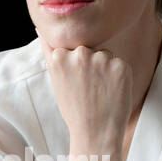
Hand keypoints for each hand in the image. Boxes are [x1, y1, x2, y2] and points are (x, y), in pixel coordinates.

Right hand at [38, 33, 131, 148]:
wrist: (95, 133)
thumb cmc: (74, 108)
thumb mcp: (55, 79)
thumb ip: (49, 50)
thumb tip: (41, 27)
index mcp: (60, 55)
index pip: (72, 48)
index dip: (75, 67)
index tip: (76, 83)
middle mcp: (80, 53)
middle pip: (89, 49)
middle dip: (90, 65)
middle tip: (88, 90)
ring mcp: (101, 58)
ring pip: (105, 55)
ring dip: (105, 69)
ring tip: (99, 92)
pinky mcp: (121, 65)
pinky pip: (120, 64)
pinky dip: (119, 76)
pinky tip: (111, 92)